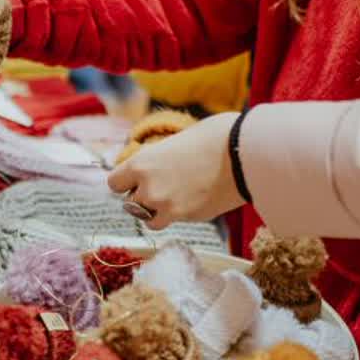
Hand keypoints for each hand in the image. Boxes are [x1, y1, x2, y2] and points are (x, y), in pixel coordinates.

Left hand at [106, 113, 245, 229]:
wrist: (244, 154)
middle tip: (164, 185)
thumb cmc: (214, 137)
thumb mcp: (177, 140)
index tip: (135, 180)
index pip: (114, 183)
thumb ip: (159, 158)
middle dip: (144, 196)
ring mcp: (167, 207)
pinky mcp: (187, 218)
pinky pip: (172, 221)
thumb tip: (155, 166)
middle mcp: (148, 189)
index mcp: (142, 164)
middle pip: (131, 203)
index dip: (126, 182)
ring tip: (176, 197)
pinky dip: (177, 216)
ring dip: (158, 211)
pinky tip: (192, 200)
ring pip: (149, 219)